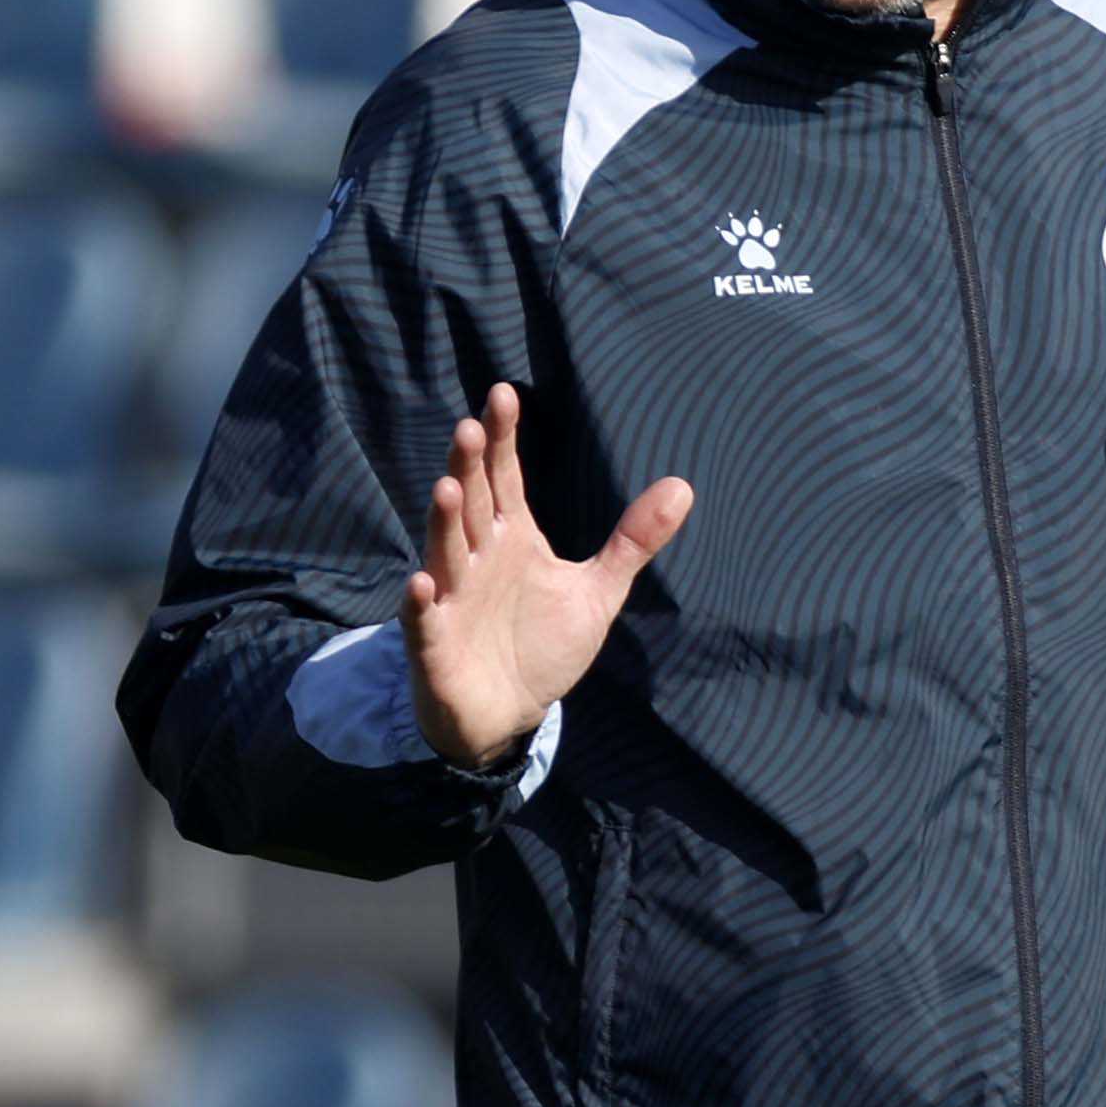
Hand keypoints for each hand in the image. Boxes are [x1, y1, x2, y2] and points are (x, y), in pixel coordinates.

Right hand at [403, 382, 692, 768]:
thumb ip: (632, 540)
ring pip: (445, 552)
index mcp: (512, 538)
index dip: (504, 440)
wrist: (508, 712)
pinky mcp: (436, 643)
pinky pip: (426, 619)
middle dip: (470, 467)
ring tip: (447, 486)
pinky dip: (423, 603)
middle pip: (472, 504)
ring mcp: (452, 598)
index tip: (503, 394)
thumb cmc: (542, 644)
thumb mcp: (597, 591)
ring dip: (443, 522)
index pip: (504, 479)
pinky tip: (423, 584)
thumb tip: (682, 484)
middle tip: (471, 428)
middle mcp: (477, 559)